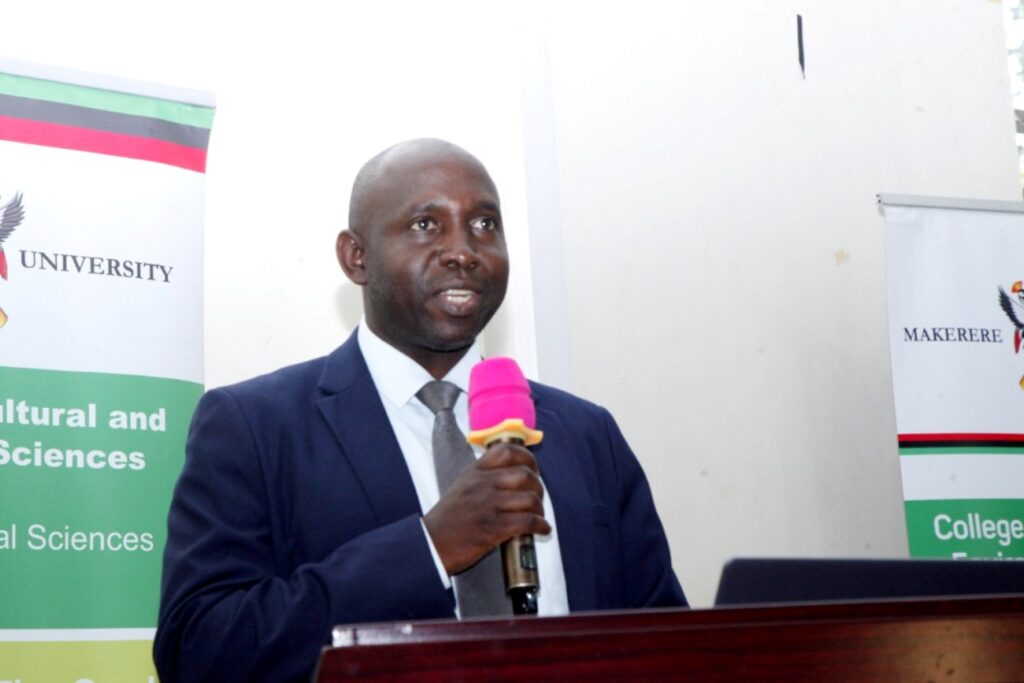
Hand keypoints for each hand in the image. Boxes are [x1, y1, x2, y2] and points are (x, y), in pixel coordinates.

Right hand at [423, 442, 550, 574]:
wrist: (430, 545)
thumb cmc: (445, 521)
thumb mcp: (460, 488)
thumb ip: (482, 479)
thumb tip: (510, 478)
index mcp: (474, 473)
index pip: (506, 452)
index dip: (526, 457)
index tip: (532, 467)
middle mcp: (482, 485)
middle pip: (524, 475)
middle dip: (537, 486)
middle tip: (536, 496)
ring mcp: (488, 506)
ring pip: (530, 498)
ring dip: (540, 509)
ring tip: (538, 515)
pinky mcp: (493, 528)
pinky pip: (528, 521)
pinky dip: (541, 526)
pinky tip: (542, 530)